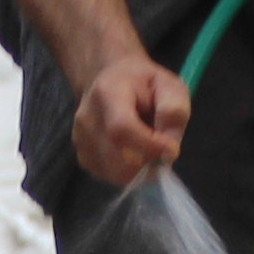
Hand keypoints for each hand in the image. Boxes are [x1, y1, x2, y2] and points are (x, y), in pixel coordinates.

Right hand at [70, 54, 191, 185]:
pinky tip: (131, 151)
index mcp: (107, 93)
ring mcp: (80, 139)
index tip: (172, 150)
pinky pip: (110, 176)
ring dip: (139, 168)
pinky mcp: (82, 155)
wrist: (107, 77)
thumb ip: (173, 112)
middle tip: (161, 146)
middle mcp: (87, 118)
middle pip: (119, 159)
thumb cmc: (143, 82)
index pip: (122, 129)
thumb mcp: (169, 85)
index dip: (149, 147)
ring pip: (116, 173)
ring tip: (144, 145)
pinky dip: (127, 172)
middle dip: (148, 160)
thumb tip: (169, 151)